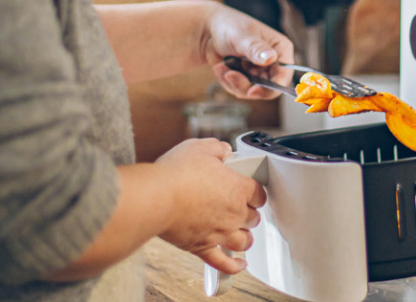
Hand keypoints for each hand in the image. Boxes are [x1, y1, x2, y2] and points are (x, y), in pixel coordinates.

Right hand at [153, 138, 266, 274]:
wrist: (156, 199)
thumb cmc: (176, 174)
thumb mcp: (199, 148)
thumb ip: (216, 149)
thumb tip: (224, 151)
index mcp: (238, 188)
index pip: (259, 194)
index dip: (255, 192)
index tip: (250, 191)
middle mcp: (233, 214)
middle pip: (253, 218)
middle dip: (249, 214)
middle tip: (241, 209)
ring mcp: (219, 233)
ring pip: (243, 242)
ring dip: (245, 238)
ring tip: (241, 234)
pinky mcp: (202, 248)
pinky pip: (224, 264)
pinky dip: (234, 267)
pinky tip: (239, 265)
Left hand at [204, 4, 294, 98]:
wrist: (209, 30)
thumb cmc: (228, 26)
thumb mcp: (241, 37)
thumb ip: (256, 48)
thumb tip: (271, 58)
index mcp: (280, 49)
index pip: (283, 76)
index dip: (270, 88)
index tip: (251, 91)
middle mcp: (273, 62)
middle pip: (267, 88)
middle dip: (244, 85)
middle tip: (228, 75)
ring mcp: (260, 71)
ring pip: (252, 91)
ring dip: (233, 82)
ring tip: (221, 66)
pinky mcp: (248, 77)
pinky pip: (240, 90)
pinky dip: (227, 82)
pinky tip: (221, 67)